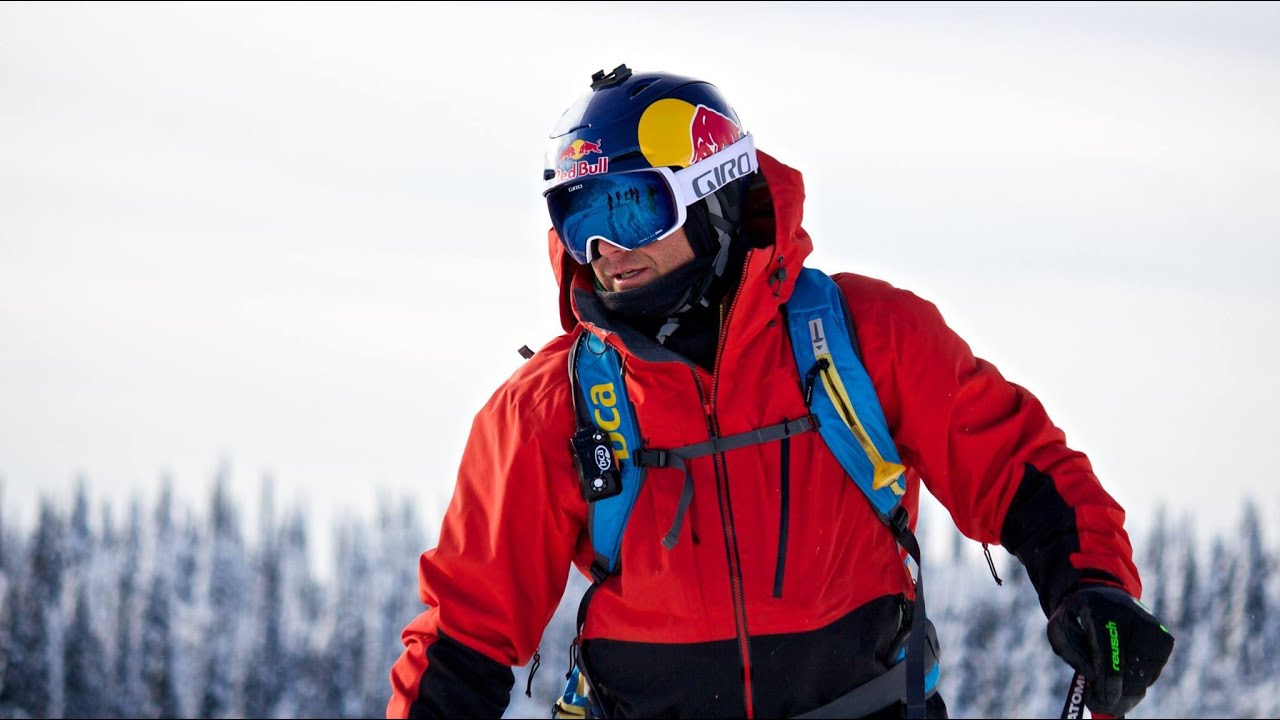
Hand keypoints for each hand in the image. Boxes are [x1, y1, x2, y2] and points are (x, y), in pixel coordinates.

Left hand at [1047, 586, 1173, 716]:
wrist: (1104, 596)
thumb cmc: (1078, 618)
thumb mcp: (1060, 630)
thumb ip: (1072, 655)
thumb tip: (1097, 682)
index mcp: (1100, 610)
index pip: (1109, 651)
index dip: (1109, 679)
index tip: (1105, 700)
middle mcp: (1132, 616)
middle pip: (1130, 668)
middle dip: (1117, 694)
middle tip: (1101, 706)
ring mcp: (1152, 627)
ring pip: (1144, 675)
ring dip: (1126, 689)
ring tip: (1108, 685)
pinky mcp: (1165, 638)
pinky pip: (1153, 673)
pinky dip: (1138, 681)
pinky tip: (1123, 673)